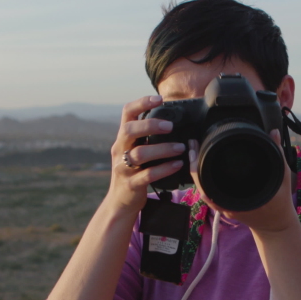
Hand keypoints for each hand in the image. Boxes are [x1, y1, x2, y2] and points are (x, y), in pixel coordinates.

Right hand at [106, 95, 185, 213]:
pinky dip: (164, 169)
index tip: (160, 98)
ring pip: (140, 154)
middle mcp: (120, 149)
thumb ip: (147, 137)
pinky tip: (177, 164)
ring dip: (162, 149)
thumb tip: (175, 122)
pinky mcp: (130, 184)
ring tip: (180, 148)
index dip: (142, 102)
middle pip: (129, 130)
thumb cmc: (135, 171)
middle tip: (170, 126)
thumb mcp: (136, 150)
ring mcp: (123, 167)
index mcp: (123, 138)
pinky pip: (147, 175)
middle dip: (150, 125)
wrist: (121, 201)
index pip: (127, 112)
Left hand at [188, 129, 300, 236]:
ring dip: (196, 172)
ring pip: (203, 189)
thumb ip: (277, 153)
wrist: (276, 225)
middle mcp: (227, 204)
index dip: (198, 167)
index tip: (195, 150)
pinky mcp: (224, 207)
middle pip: (201, 184)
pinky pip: (209, 193)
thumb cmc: (280, 203)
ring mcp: (224, 207)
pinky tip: (199, 167)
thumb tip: (273, 132)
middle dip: (193, 164)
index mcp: (237, 198)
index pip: (209, 183)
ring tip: (193, 151)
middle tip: (191, 145)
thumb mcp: (282, 176)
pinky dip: (203, 180)